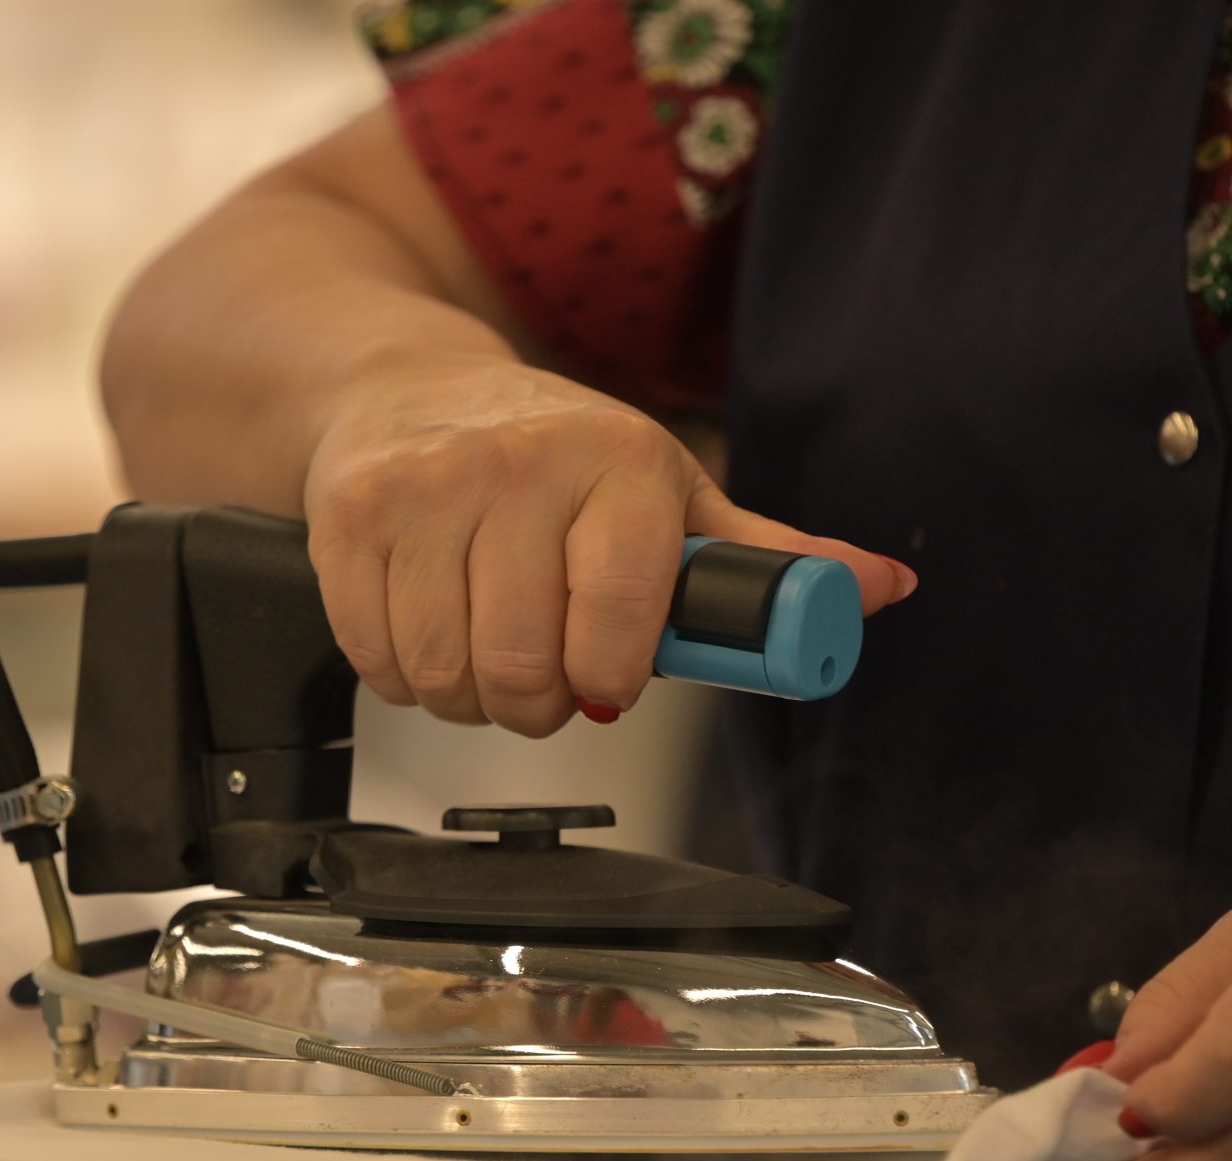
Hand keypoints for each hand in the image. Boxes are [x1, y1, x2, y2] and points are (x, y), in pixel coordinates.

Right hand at [300, 355, 913, 735]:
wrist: (401, 384)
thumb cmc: (554, 455)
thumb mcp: (668, 493)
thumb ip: (764, 560)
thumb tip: (885, 589)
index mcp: (619, 460)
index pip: (621, 610)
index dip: (613, 675)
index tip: (609, 684)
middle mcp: (517, 465)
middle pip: (520, 662)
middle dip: (536, 705)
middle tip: (544, 685)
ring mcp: (423, 490)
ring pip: (442, 670)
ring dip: (467, 698)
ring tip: (486, 658)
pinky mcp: (346, 517)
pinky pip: (376, 655)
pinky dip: (403, 673)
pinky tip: (427, 632)